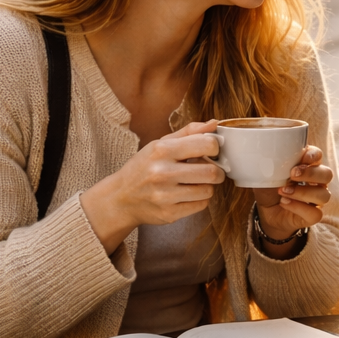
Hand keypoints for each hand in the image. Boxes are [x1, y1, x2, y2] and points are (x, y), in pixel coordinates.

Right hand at [81, 121, 224, 252]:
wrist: (121, 198)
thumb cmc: (143, 168)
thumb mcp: (160, 145)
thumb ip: (188, 132)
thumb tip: (214, 124)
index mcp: (162, 150)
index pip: (207, 145)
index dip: (215, 148)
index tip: (211, 152)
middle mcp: (162, 172)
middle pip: (211, 172)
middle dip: (217, 172)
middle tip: (212, 171)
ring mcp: (165, 195)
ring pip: (208, 191)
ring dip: (208, 187)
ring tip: (197, 183)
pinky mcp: (169, 213)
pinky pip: (201, 206)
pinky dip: (199, 200)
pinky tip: (188, 194)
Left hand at [252, 145, 332, 239]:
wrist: (266, 210)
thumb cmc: (269, 187)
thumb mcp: (266, 173)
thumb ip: (271, 163)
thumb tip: (266, 154)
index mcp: (308, 166)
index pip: (318, 156)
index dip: (314, 155)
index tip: (303, 158)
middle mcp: (317, 182)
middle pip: (327, 174)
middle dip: (311, 173)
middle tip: (292, 174)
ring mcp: (316, 199)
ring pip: (323, 195)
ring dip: (303, 192)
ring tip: (283, 191)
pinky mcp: (313, 216)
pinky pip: (315, 213)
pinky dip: (299, 208)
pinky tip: (285, 203)